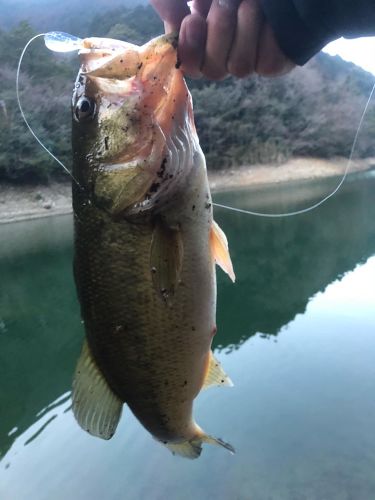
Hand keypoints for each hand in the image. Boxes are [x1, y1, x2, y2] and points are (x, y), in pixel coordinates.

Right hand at [150, 0, 294, 78]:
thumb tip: (172, 24)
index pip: (190, 65)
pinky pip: (267, 63)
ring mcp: (250, 60)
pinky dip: (267, 36)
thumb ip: (170, 3)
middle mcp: (225, 55)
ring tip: (250, 3)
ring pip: (240, 68)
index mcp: (201, 41)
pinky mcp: (275, 62)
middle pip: (214, 70)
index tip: (192, 20)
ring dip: (244, 29)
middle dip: (219, 32)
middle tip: (225, 2)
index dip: (190, 51)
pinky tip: (269, 19)